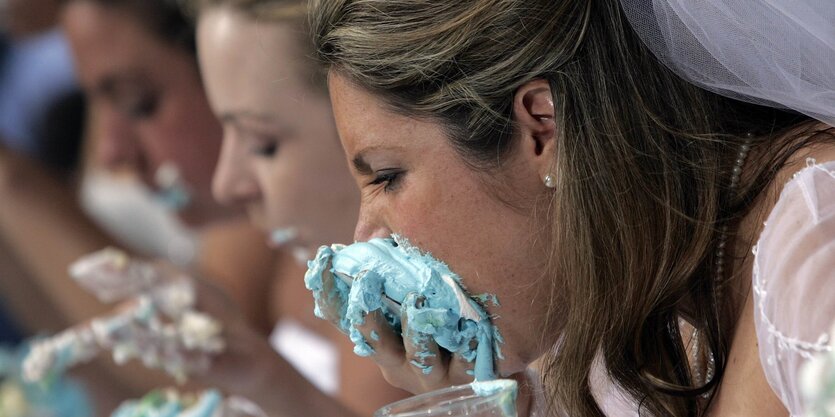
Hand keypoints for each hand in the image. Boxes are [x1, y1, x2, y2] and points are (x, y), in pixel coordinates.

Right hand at [313, 264, 475, 394]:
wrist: (478, 365)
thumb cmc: (436, 324)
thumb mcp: (409, 296)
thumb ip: (390, 272)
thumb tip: (372, 234)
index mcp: (378, 341)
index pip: (344, 318)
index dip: (329, 291)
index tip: (323, 258)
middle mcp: (397, 362)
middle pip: (374, 342)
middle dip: (366, 313)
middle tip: (366, 278)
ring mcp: (429, 374)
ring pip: (419, 357)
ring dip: (415, 328)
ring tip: (417, 300)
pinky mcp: (463, 378)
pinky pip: (465, 364)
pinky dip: (467, 343)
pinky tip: (472, 325)